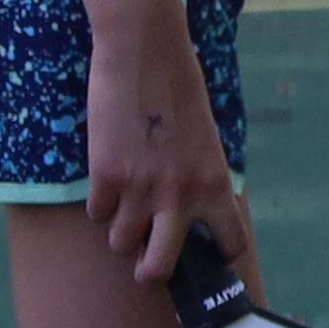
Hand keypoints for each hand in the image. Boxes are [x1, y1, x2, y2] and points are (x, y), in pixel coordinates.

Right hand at [82, 12, 249, 296]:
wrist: (145, 56)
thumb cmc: (179, 93)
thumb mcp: (205, 142)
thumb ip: (200, 179)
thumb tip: (188, 213)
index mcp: (217, 186)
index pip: (230, 243)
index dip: (219, 254)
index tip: (208, 255)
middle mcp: (181, 196)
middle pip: (160, 267)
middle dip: (151, 271)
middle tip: (147, 266)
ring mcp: (140, 189)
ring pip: (121, 243)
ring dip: (121, 232)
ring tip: (125, 210)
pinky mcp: (105, 175)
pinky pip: (97, 213)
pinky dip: (99, 204)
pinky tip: (106, 183)